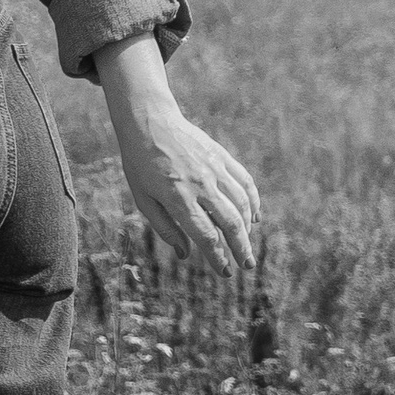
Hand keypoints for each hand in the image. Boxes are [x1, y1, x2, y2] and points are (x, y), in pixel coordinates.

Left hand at [96, 36, 259, 271]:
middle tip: (247, 265)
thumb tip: (186, 255)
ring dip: (247, 229)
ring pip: (242, 204)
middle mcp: (201, 185)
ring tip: (246, 245)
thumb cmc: (141, 164)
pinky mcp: (222, 157)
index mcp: (179, 198)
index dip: (218, 257)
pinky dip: (253, 202)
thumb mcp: (144, 200)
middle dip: (241, 248)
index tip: (225, 272)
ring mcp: (214, 169)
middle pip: (230, 223)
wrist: (149, 122)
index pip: (206, 235)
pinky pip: (244, 182)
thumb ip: (166, 228)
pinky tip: (254, 217)